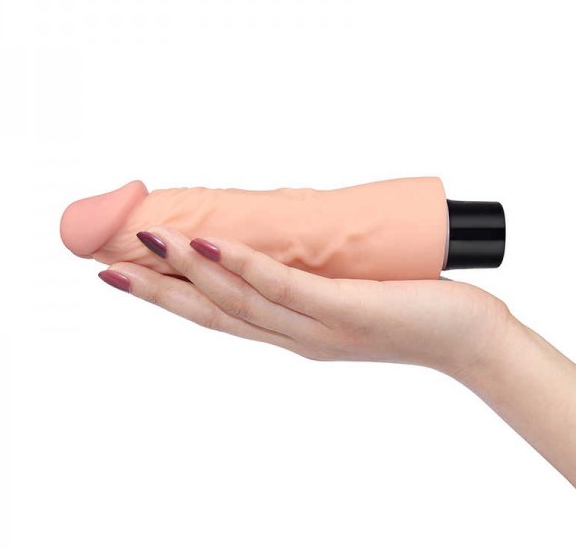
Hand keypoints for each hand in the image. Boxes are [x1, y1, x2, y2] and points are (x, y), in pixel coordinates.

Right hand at [97, 226, 511, 376]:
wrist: (470, 338)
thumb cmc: (409, 308)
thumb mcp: (346, 293)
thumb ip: (312, 276)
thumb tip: (286, 236)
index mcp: (291, 334)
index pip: (219, 317)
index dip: (168, 299)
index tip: (125, 278)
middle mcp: (295, 338)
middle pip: (213, 315)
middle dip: (157, 292)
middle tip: (105, 268)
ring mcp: (318, 329)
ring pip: (239, 302)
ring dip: (190, 270)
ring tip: (151, 240)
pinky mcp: (346, 310)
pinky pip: (286, 289)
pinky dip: (244, 266)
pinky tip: (213, 244)